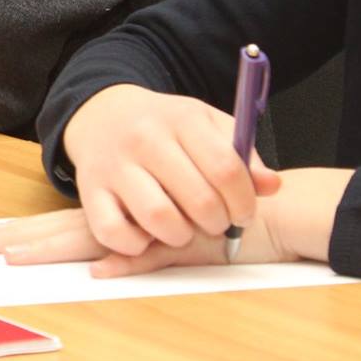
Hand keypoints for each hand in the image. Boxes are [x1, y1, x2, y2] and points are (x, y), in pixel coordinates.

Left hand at [0, 206, 291, 274]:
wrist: (271, 213)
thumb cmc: (220, 225)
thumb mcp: (174, 246)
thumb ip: (140, 255)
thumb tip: (97, 272)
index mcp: (121, 218)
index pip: (63, 224)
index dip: (29, 231)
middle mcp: (127, 223)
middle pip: (63, 229)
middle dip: (20, 237)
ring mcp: (146, 232)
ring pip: (87, 237)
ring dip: (49, 247)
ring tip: (8, 255)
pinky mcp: (176, 245)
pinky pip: (144, 253)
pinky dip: (123, 261)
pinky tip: (97, 274)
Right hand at [59, 83, 281, 258]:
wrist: (103, 115)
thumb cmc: (166, 127)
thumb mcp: (207, 125)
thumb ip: (242, 155)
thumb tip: (271, 187)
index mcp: (182, 119)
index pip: (226, 168)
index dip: (244, 201)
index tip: (244, 213)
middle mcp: (145, 139)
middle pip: (199, 199)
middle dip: (218, 223)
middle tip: (216, 223)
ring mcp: (114, 166)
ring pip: (160, 219)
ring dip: (181, 236)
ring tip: (184, 230)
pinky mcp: (89, 191)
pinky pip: (115, 233)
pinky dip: (137, 245)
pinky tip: (148, 234)